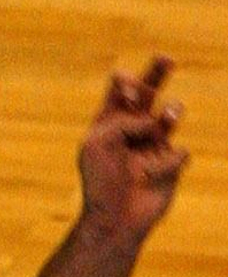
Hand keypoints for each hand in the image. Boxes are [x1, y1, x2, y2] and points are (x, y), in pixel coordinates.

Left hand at [78, 57, 188, 247]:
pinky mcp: (171, 163)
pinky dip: (166, 162)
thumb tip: (153, 121)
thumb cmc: (100, 181)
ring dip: (172, 112)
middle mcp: (132, 129)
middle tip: (166, 58)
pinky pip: (178, 153)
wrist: (115, 218)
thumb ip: (122, 122)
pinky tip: (151, 176)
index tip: (127, 85)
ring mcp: (153, 145)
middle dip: (156, 75)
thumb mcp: (98, 144)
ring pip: (169, 116)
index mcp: (109, 122)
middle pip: (148, 94)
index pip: (119, 92)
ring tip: (172, 113)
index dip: (125, 84)